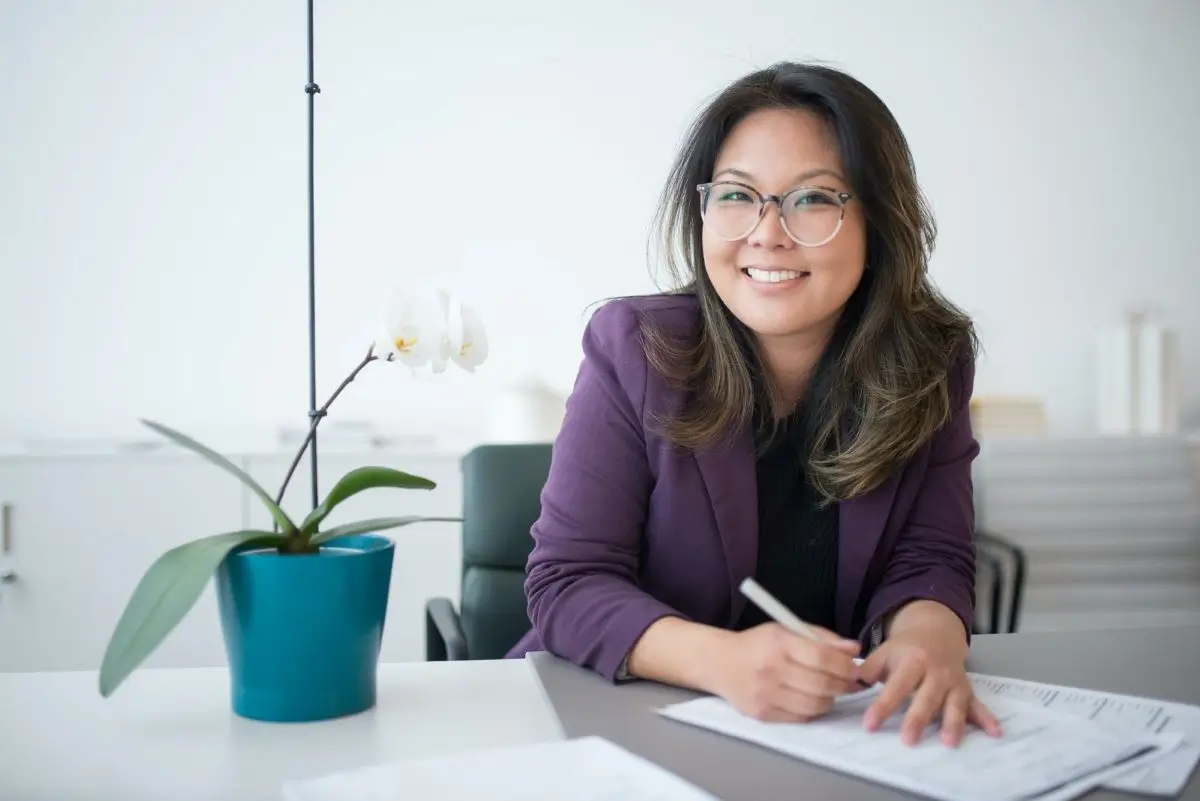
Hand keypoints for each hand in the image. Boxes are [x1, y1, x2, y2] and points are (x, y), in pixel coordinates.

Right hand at [709, 623, 862, 722]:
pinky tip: (810, 700)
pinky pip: (801, 718)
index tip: (855, 669)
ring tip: (829, 690)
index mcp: (779, 642)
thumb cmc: (758, 644)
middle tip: (850, 683)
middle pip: (822, 684)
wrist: (719, 663)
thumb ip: (822, 638)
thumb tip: (854, 649)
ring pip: (815, 705)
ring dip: (830, 699)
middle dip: (844, 685)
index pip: (823, 657)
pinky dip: (812, 710)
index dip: (846, 666)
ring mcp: (766, 694)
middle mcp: (772, 669)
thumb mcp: (786, 630)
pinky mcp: (763, 714)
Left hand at [857, 625, 1001, 746]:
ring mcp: (954, 682)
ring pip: (954, 703)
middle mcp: (936, 672)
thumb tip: (849, 681)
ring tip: (948, 742)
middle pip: (926, 697)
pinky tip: (995, 732)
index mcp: (913, 661)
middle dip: (918, 718)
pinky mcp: (967, 690)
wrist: (936, 631)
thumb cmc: (905, 648)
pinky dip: (987, 719)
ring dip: (953, 723)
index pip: (896, 686)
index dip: (883, 706)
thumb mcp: (885, 651)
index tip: (870, 725)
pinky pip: (979, 705)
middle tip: (908, 740)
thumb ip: (868, 668)